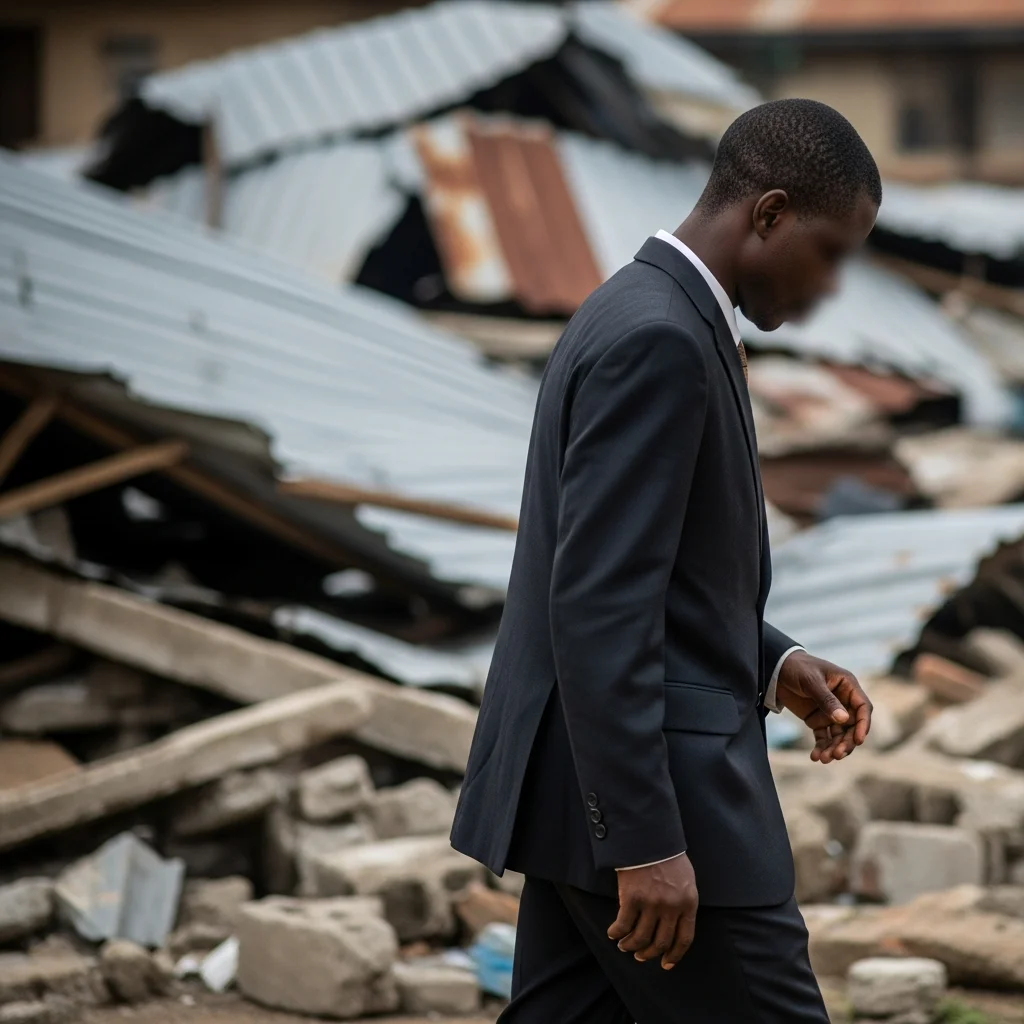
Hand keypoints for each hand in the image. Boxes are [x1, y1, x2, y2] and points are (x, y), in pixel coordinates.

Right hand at [608, 853, 697, 969]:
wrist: (649, 836)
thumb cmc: (668, 855)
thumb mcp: (686, 879)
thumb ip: (683, 902)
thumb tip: (674, 923)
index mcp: (688, 903)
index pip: (684, 939)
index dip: (675, 955)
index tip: (666, 963)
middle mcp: (671, 908)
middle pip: (660, 942)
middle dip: (649, 953)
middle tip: (640, 955)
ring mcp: (651, 904)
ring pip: (640, 938)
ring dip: (630, 946)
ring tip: (624, 946)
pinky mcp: (631, 898)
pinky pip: (623, 925)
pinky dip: (616, 933)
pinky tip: (612, 933)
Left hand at [776, 651, 871, 763]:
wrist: (776, 668)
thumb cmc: (797, 668)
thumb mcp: (811, 681)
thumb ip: (826, 700)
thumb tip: (844, 719)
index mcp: (848, 686)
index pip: (863, 708)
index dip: (863, 725)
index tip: (859, 740)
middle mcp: (843, 701)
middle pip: (852, 726)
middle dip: (846, 742)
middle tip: (836, 754)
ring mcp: (830, 712)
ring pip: (838, 735)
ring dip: (833, 748)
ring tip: (823, 758)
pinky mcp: (817, 720)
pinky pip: (823, 737)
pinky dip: (821, 747)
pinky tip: (815, 756)